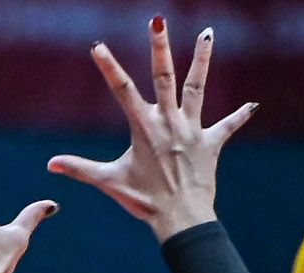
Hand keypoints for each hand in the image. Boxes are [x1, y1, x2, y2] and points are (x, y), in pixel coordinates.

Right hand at [48, 18, 256, 241]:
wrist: (180, 219)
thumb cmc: (144, 201)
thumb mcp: (109, 182)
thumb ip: (80, 168)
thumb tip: (50, 165)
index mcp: (143, 128)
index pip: (122, 91)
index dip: (109, 67)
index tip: (98, 46)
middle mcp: (168, 122)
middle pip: (164, 77)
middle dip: (159, 48)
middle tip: (157, 21)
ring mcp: (192, 130)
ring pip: (197, 87)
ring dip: (202, 59)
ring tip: (208, 33)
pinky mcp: (211, 143)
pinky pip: (228, 126)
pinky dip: (240, 116)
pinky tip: (253, 105)